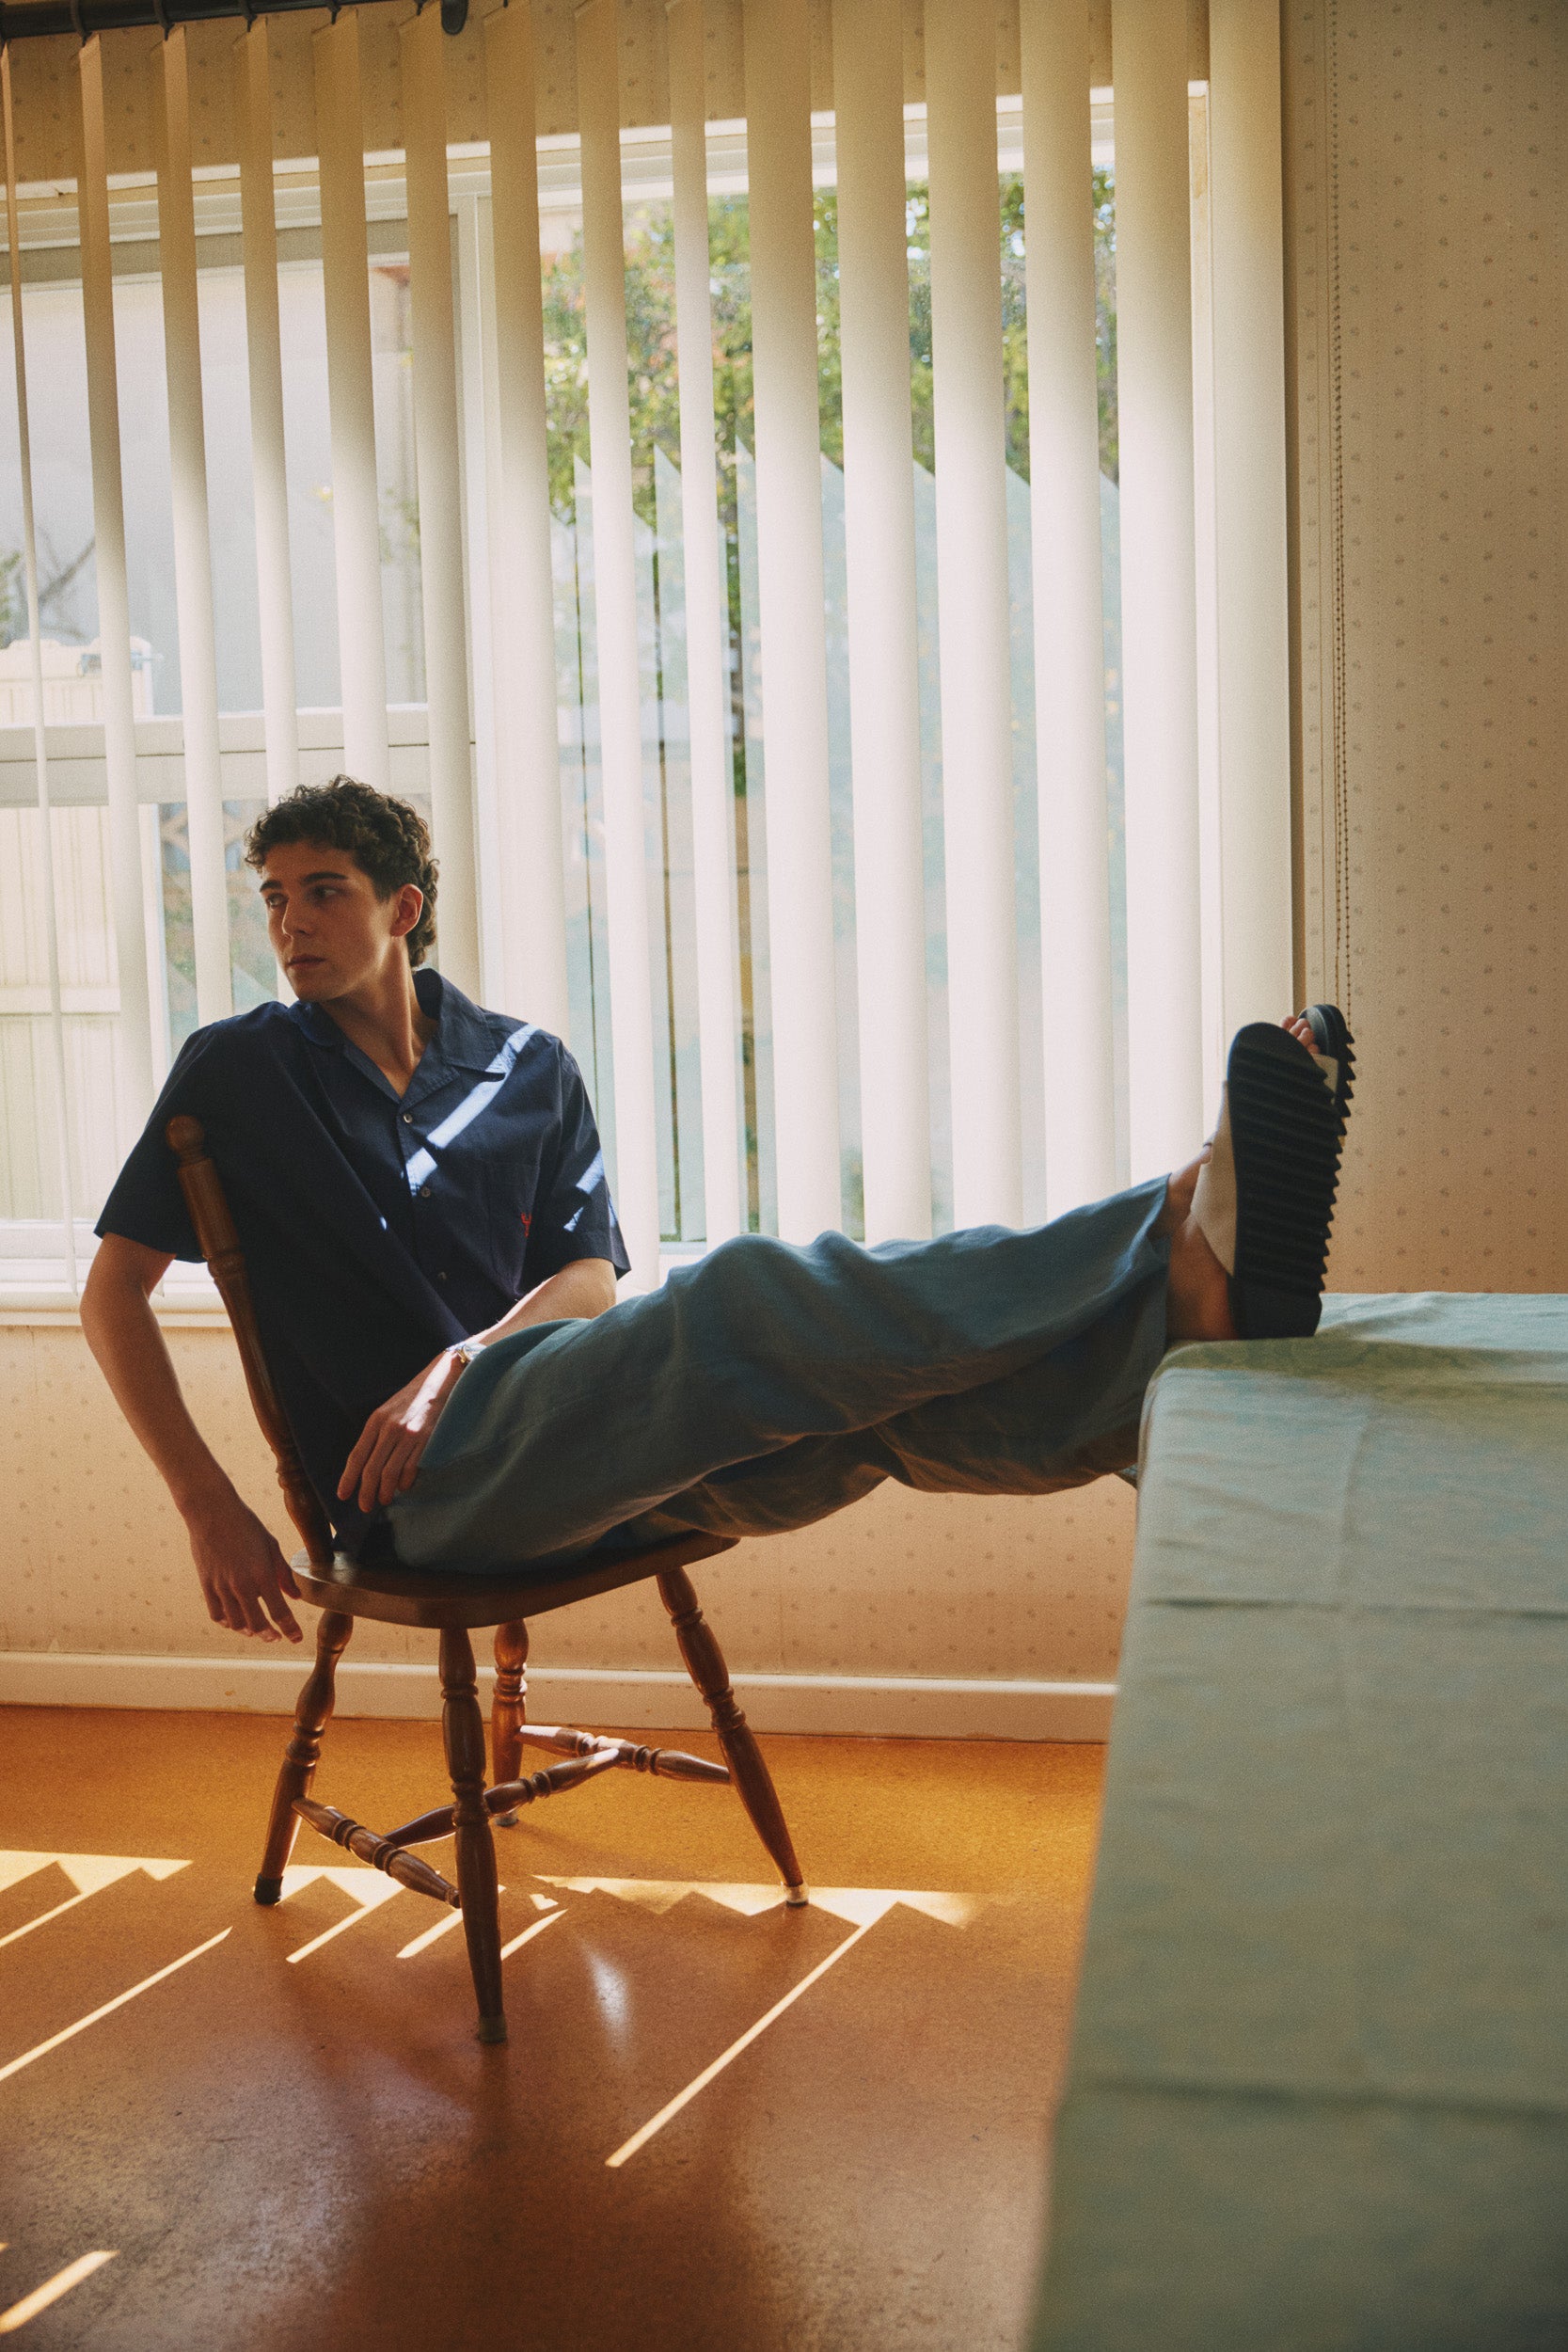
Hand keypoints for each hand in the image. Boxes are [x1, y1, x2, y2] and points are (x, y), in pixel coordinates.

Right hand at [185, 1489, 301, 1642]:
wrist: (212, 1512)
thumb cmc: (246, 1525)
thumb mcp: (271, 1545)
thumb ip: (284, 1573)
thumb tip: (296, 1596)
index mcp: (262, 1573)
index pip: (279, 1611)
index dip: (290, 1629)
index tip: (296, 1639)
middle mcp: (242, 1584)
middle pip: (257, 1623)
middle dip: (270, 1634)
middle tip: (276, 1637)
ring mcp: (222, 1586)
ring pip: (236, 1623)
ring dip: (249, 1631)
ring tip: (257, 1631)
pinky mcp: (206, 1584)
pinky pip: (216, 1614)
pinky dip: (227, 1623)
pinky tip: (235, 1622)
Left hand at [339, 1347, 467, 1514]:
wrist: (440, 1381)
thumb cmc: (412, 1399)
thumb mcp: (388, 1411)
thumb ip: (377, 1434)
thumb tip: (367, 1464)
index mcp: (375, 1421)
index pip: (357, 1456)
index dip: (348, 1478)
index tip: (343, 1495)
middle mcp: (389, 1428)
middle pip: (372, 1469)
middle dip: (366, 1491)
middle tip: (365, 1506)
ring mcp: (408, 1435)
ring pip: (390, 1472)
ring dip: (385, 1491)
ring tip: (384, 1500)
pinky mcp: (425, 1439)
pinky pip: (411, 1468)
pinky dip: (405, 1482)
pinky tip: (402, 1487)